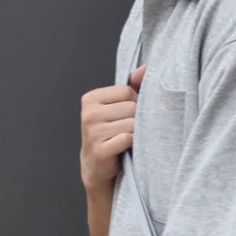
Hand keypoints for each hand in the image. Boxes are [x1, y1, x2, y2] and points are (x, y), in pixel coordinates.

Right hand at [80, 65, 145, 191]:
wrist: (96, 168)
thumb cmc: (110, 135)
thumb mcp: (116, 108)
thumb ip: (131, 87)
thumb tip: (146, 68)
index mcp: (91, 99)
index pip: (126, 91)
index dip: (135, 103)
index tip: (129, 116)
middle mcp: (89, 113)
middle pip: (131, 107)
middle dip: (136, 119)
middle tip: (130, 131)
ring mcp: (93, 132)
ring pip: (132, 124)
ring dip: (136, 133)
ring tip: (129, 140)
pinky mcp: (100, 149)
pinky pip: (128, 139)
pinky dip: (133, 144)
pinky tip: (128, 149)